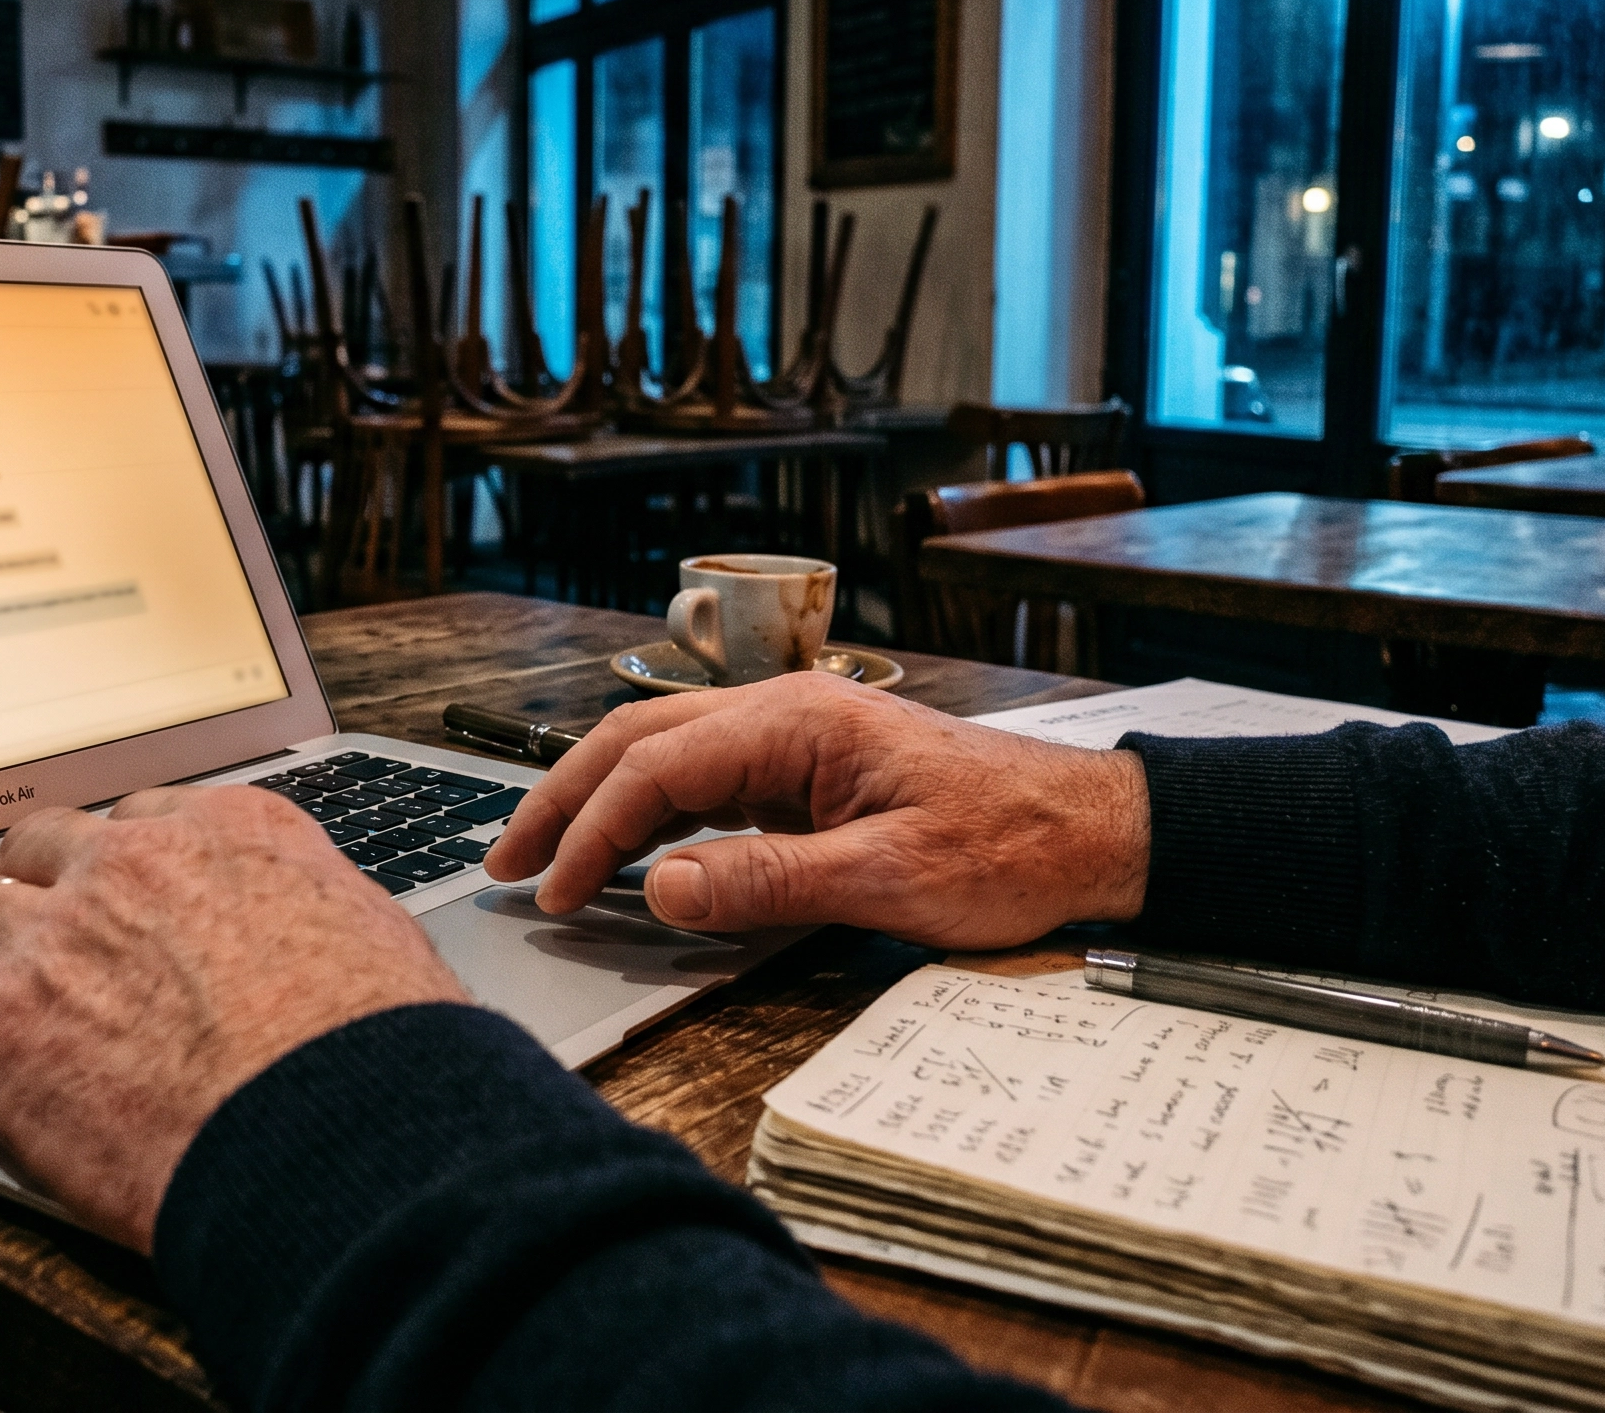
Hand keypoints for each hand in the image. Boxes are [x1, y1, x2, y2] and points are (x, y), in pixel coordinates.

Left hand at [0, 785, 466, 1251]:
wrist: (348, 1137)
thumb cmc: (386, 1058)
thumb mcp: (380, 942)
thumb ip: (321, 916)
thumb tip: (332, 942)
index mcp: (233, 833)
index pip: (146, 820)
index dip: (121, 864)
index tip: (115, 893)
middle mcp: (136, 866)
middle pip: (44, 846)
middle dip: (34, 886)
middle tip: (31, 932)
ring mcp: (58, 941)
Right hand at [483, 672, 1148, 948]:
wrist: (1096, 832)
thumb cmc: (1012, 848)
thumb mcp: (890, 879)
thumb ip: (768, 881)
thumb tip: (658, 888)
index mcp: (798, 722)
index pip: (657, 766)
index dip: (593, 830)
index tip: (554, 891)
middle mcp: (787, 713)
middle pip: (639, 740)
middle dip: (565, 799)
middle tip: (508, 863)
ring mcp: (798, 740)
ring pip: (667, 755)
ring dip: (601, 804)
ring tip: (547, 860)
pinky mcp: (811, 772)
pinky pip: (709, 782)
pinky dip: (654, 815)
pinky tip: (632, 856)